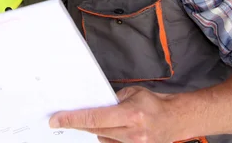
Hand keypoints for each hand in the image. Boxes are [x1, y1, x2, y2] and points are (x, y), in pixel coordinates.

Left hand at [49, 86, 182, 142]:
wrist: (176, 119)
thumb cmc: (153, 103)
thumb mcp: (132, 94)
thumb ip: (112, 101)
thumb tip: (91, 105)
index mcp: (130, 115)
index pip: (94, 118)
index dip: (72, 119)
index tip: (56, 120)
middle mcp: (132, 133)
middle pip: (94, 130)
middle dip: (77, 124)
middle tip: (61, 120)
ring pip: (102, 138)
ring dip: (96, 130)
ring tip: (107, 120)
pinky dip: (108, 136)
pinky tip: (114, 129)